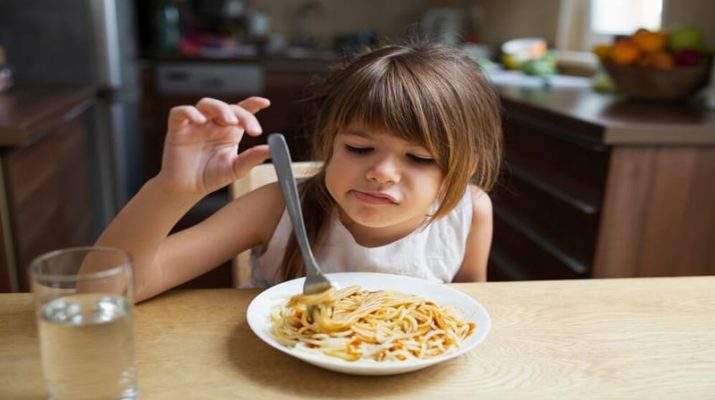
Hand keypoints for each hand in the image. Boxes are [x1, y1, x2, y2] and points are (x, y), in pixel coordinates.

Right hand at [157, 97, 271, 195]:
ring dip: (220, 108)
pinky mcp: (177, 129)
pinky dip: (190, 112)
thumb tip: (272, 150)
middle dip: (241, 114)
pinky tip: (200, 120)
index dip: (253, 103)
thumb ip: (253, 158)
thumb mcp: (236, 169)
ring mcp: (195, 124)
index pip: (242, 111)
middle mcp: (213, 124)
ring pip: (206, 104)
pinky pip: (180, 112)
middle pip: (227, 107)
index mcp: (229, 131)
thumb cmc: (211, 177)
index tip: (265, 103)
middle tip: (251, 129)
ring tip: (230, 121)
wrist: (187, 189)